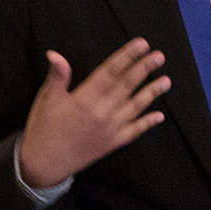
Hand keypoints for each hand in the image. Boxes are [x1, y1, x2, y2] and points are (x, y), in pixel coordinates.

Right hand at [18, 38, 171, 187]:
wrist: (43, 165)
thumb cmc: (43, 129)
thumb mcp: (46, 100)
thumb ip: (57, 77)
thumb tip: (55, 54)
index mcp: (84, 99)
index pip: (110, 72)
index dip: (127, 57)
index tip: (141, 44)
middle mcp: (102, 112)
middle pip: (127, 86)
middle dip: (144, 69)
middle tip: (159, 56)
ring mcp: (110, 129)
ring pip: (135, 107)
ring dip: (152, 93)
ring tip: (167, 80)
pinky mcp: (112, 143)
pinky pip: (134, 132)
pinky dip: (147, 124)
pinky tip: (159, 116)